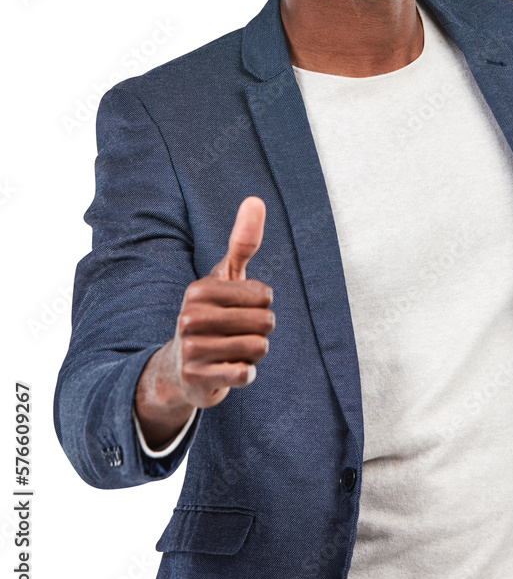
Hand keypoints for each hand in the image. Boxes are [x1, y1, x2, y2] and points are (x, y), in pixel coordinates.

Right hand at [134, 196, 273, 446]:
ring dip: (254, 354)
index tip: (239, 309)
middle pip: (265, 323)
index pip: (265, 296)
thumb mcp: (226, 277)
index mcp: (198, 290)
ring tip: (232, 351)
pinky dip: (246, 374)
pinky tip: (229, 369)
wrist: (181, 368)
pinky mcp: (196, 379)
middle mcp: (189, 318)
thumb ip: (243, 241)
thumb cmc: (212, 314)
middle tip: (237, 334)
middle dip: (260, 331)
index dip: (262, 305)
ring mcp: (190, 350)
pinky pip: (245, 375)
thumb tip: (256, 199)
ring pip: (258, 349)